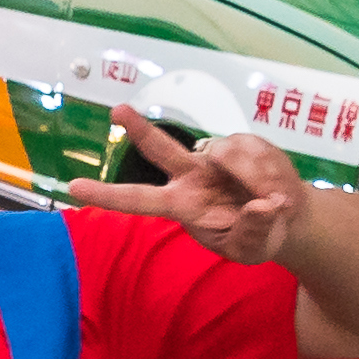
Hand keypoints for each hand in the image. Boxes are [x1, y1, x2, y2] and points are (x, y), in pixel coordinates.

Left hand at [63, 112, 310, 265]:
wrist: (286, 217)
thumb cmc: (256, 236)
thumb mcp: (251, 248)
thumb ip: (252, 231)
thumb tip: (261, 205)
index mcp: (181, 205)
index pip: (138, 200)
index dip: (107, 194)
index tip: (73, 188)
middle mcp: (190, 175)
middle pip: (160, 149)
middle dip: (139, 129)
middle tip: (117, 110)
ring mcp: (215, 156)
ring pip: (227, 153)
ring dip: (255, 177)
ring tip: (272, 200)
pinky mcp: (242, 142)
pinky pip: (254, 150)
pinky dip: (270, 170)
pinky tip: (276, 185)